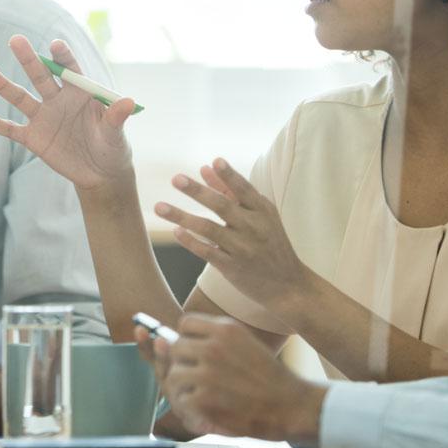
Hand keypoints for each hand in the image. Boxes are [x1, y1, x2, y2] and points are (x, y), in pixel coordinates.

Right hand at [0, 35, 135, 191]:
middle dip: (28, 60)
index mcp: (80, 93)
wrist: (100, 173)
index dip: (63, 57)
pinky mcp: (33, 138)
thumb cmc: (112, 147)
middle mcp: (58, 100)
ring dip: (3, 85)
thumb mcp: (116, 134)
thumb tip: (128, 101)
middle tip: (15, 40)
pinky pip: (11, 130)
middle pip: (41, 76)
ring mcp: (43, 118)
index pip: (70, 69)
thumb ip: (117, 117)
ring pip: (20, 98)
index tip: (55, 45)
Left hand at [140, 315, 325, 445]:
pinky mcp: (205, 398)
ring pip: (173, 375)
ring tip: (199, 399)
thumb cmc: (268, 378)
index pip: (185, 324)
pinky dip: (189, 410)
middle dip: (183, 365)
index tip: (199, 357)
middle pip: (175, 348)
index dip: (188, 340)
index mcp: (226, 329)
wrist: (293, 406)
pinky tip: (203, 414)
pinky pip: (181, 400)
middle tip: (197, 382)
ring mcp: (208, 372)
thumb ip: (214, 340)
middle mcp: (214, 346)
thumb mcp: (246, 344)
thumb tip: (166, 339)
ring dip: (183, 389)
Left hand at [153, 158, 308, 312]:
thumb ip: (232, 191)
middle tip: (175, 179)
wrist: (288, 285)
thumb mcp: (260, 215)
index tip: (215, 161)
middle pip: (222, 206)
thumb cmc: (271, 243)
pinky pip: (207, 252)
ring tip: (159, 207)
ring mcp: (243, 248)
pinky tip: (176, 231)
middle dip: (197, 192)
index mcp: (262, 211)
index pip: (244, 189)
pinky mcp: (232, 267)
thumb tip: (206, 168)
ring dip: (182, 216)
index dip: (230, 176)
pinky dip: (190, 242)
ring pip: (208, 229)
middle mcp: (254, 228)